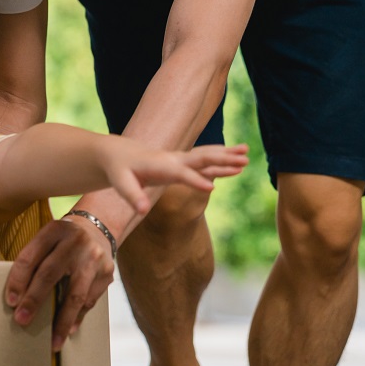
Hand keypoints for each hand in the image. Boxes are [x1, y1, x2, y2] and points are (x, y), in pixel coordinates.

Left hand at [5, 215, 114, 352]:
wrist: (98, 228)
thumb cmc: (62, 241)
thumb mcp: (46, 240)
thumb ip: (33, 262)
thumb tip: (18, 299)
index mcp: (53, 231)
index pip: (31, 257)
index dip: (18, 280)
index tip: (11, 302)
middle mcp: (75, 242)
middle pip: (50, 274)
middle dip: (34, 300)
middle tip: (22, 321)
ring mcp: (94, 258)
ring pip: (75, 294)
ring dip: (62, 321)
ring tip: (53, 342)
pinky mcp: (107, 273)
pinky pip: (90, 300)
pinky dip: (77, 317)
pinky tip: (68, 330)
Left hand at [105, 143, 249, 213]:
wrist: (117, 154)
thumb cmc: (119, 170)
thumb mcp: (120, 183)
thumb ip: (132, 196)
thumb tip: (141, 211)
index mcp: (160, 166)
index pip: (181, 174)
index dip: (195, 181)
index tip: (212, 188)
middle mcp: (173, 159)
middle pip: (201, 158)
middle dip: (221, 159)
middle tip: (243, 161)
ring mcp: (179, 159)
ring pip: (206, 156)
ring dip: (226, 155)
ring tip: (247, 156)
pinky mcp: (181, 162)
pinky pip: (204, 160)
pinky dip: (220, 160)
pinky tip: (236, 163)